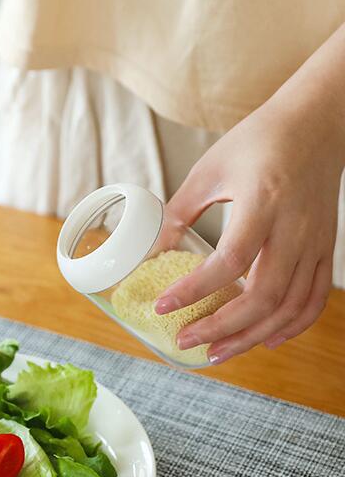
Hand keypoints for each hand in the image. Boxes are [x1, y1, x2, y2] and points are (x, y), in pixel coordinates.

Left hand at [156, 98, 343, 363]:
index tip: (163, 305)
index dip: (195, 290)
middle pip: (264, 296)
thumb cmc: (258, 141)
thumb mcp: (208, 171)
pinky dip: (290, 327)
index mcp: (263, 204)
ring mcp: (315, 243)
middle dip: (221, 327)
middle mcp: (295, 228)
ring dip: (251, 337)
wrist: (316, 124)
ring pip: (289, 307)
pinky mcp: (324, 249)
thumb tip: (152, 251)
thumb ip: (179, 212)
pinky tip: (264, 340)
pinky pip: (313, 300)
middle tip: (185, 340)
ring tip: (216, 352)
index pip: (230, 260)